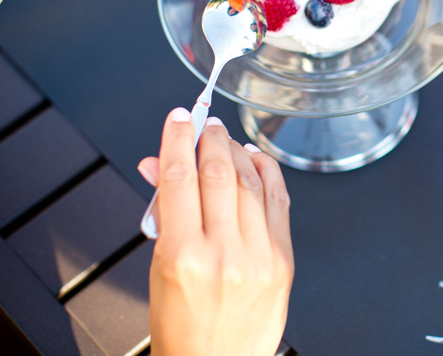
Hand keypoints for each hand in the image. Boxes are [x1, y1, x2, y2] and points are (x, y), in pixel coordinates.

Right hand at [138, 109, 293, 355]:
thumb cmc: (183, 326)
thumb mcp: (159, 269)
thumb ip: (163, 212)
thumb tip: (158, 165)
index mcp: (183, 256)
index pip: (180, 179)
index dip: (178, 140)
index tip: (179, 118)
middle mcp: (224, 253)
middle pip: (219, 174)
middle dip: (211, 139)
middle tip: (206, 122)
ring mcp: (259, 256)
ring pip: (251, 183)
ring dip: (237, 152)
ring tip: (226, 138)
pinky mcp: (283, 260)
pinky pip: (279, 202)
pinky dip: (268, 173)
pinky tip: (256, 159)